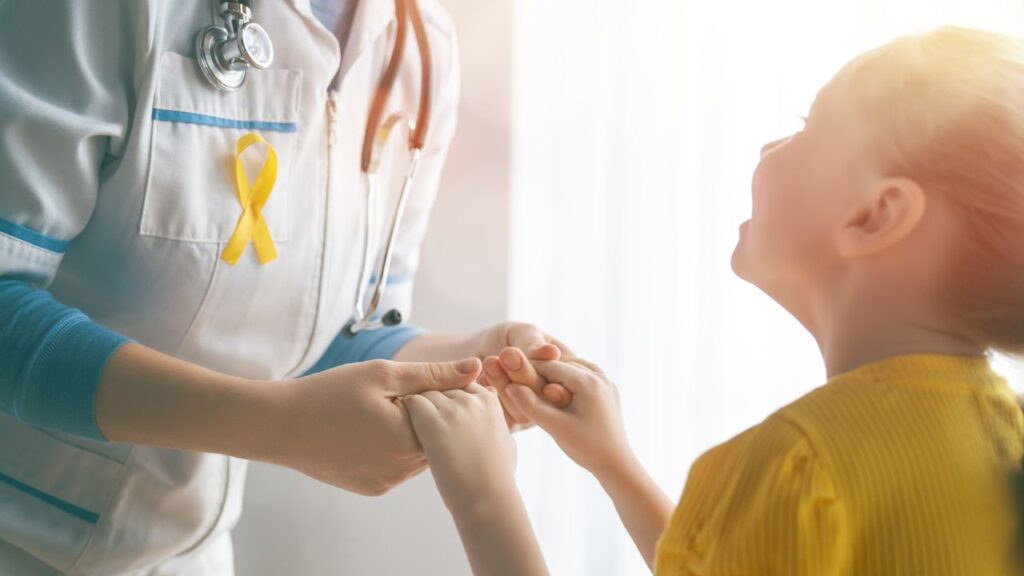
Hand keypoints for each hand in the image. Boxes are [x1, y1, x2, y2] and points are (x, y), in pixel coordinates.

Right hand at [267, 358, 481, 495]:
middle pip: (435, 438)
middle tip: (398, 394)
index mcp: (409, 438)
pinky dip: (393, 448)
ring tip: (382, 411)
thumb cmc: (328, 393)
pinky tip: (370, 430)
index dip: (441, 395)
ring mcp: (386, 482)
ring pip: (417, 454)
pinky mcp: (372, 488)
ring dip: (412, 433)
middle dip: (428, 416)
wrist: (279, 426)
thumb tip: (476, 368)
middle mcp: (401, 468)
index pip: (448, 417)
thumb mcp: (383, 374)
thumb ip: (433, 374)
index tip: (421, 381)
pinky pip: (397, 466)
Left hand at [401, 383, 517, 511]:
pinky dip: (406, 415)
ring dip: (418, 410)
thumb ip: (499, 426)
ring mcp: (452, 409)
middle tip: (427, 428)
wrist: (487, 499)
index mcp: (489, 399)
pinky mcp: (432, 421)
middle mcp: (471, 398)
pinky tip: (408, 434)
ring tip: (416, 432)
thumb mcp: (507, 443)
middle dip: (432, 404)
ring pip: (424, 393)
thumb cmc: (497, 479)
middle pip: (441, 387)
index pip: (460, 384)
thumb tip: (502, 426)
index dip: (449, 402)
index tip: (445, 423)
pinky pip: (411, 403)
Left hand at [471, 322, 574, 428]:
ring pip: (526, 412)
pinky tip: (481, 378)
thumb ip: (533, 342)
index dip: (556, 375)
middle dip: (525, 375)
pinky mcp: (511, 424)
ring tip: (489, 361)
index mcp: (567, 374)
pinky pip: (506, 420)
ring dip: (505, 385)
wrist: (473, 351)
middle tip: (507, 354)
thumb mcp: (520, 332)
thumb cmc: (504, 338)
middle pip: (548, 398)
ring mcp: (533, 413)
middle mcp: (554, 398)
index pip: (570, 382)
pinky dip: (493, 398)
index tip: (535, 359)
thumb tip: (551, 353)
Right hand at [501, 350, 634, 479]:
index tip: (511, 373)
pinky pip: (586, 376)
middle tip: (521, 377)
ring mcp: (607, 383)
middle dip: (543, 370)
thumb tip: (510, 386)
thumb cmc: (586, 448)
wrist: (617, 465)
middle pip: (563, 364)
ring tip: (538, 384)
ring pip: (575, 368)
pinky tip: (558, 391)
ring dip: (557, 374)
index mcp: (588, 381)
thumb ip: (531, 406)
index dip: (529, 369)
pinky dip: (570, 379)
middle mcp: (600, 376)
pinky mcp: (610, 392)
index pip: (550, 365)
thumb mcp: (555, 427)